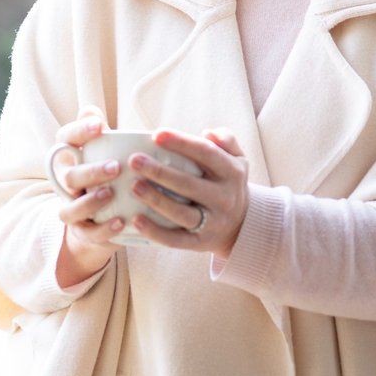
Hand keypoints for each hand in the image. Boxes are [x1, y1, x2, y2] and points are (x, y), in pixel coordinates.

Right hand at [51, 105, 125, 284]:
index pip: (65, 140)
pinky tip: (121, 222)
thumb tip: (97, 109)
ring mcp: (73, 209)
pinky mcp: (83, 232)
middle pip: (68, 176)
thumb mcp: (112, 153)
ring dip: (90, 201)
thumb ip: (109, 136)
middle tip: (115, 167)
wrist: (105, 218)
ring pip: (70, 208)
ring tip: (110, 194)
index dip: (78, 131)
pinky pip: (88, 233)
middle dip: (91, 171)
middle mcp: (67, 183)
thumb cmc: (113, 175)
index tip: (100, 126)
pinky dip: (104, 229)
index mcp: (72, 159)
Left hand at [126, 126, 248, 255]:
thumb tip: (208, 133)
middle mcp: (224, 198)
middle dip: (160, 172)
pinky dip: (155, 232)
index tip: (157, 134)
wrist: (242, 224)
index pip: (206, 153)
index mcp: (232, 172)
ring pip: (182, 213)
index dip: (181, 143)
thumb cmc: (228, 182)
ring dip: (156, 200)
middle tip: (134, 160)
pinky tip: (136, 220)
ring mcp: (213, 222)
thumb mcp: (237, 159)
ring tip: (134, 186)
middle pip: (189, 184)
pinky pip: (176, 240)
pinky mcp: (200, 243)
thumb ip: (226, 140)